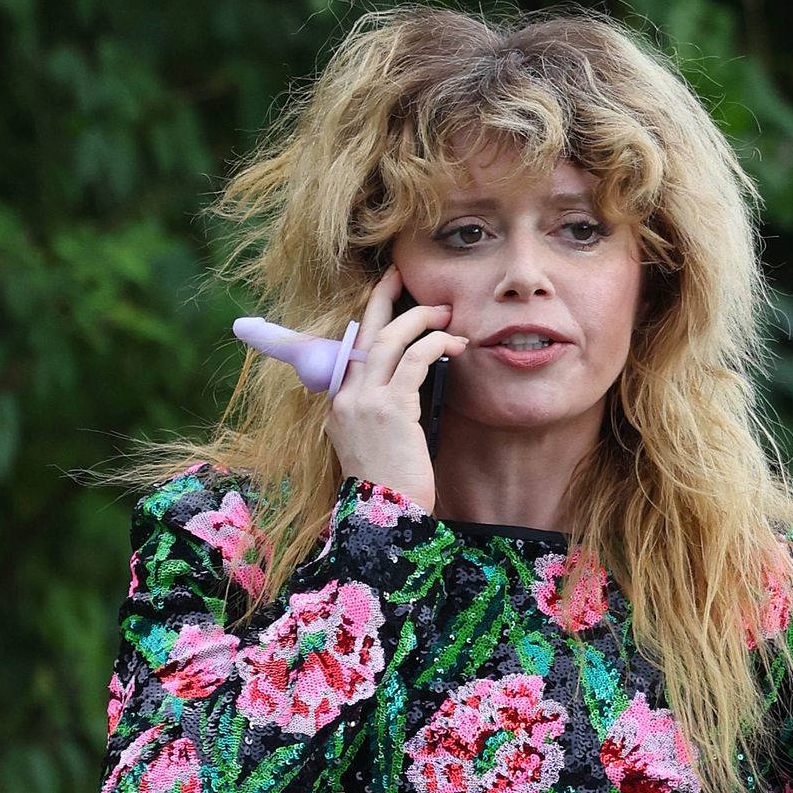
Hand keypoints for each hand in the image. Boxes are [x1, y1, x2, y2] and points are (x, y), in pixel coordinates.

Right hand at [323, 262, 467, 513]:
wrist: (385, 517)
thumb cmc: (389, 490)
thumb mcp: (374, 448)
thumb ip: (379, 418)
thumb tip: (405, 395)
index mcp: (338, 408)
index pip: (351, 353)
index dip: (368, 324)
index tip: (385, 301)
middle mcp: (345, 399)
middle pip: (362, 334)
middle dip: (382, 298)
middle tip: (400, 274)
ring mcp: (364, 402)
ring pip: (388, 339)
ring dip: (419, 319)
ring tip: (445, 313)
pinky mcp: (391, 408)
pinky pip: (414, 359)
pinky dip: (435, 344)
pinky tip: (454, 343)